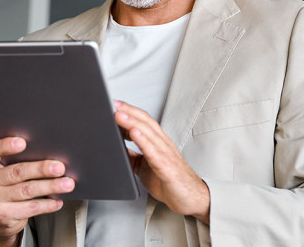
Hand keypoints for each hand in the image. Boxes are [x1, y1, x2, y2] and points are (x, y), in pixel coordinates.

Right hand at [0, 137, 74, 245]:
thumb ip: (18, 159)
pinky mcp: (3, 215)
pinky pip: (30, 208)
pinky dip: (47, 204)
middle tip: (60, 167)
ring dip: (50, 186)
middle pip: (17, 172)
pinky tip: (58, 200)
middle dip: (41, 169)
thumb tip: (49, 152)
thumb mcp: (5, 170)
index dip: (5, 146)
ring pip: (27, 190)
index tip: (23, 142)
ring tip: (67, 183)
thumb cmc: (6, 185)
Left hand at [114, 101, 210, 222]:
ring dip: (132, 122)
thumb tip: (118, 150)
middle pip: (145, 122)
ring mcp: (166, 154)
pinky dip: (143, 140)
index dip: (130, 111)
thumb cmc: (170, 182)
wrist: (189, 198)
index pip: (144, 121)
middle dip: (129, 111)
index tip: (115, 104)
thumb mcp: (145, 168)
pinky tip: (133, 133)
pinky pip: (153, 151)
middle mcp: (163, 144)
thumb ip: (133, 157)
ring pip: (148, 133)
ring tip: (118, 114)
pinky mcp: (166, 166)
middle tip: (113, 104)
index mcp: (159, 143)